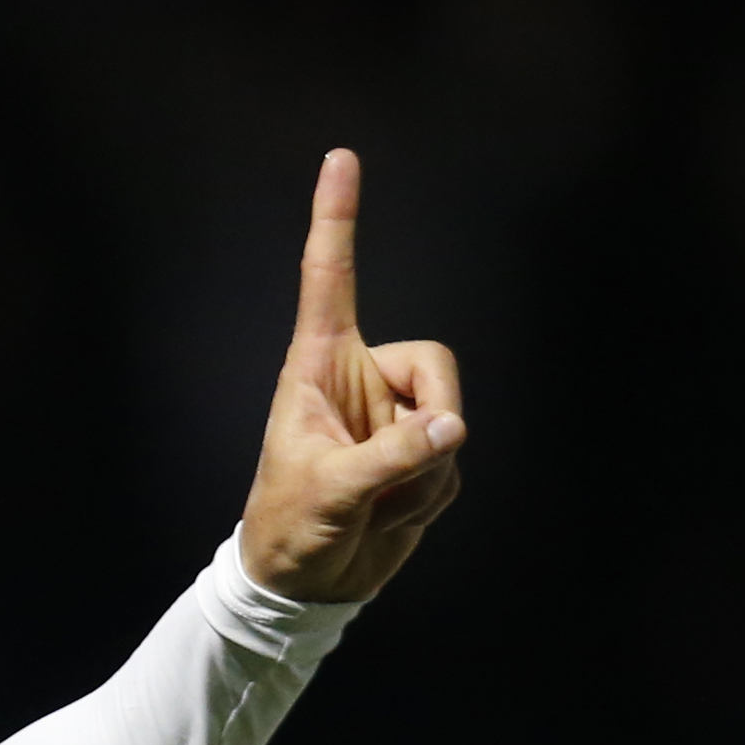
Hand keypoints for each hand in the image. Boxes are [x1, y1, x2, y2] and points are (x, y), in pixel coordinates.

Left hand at [233, 149, 463, 605]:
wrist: (304, 586)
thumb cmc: (292, 527)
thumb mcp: (332, 492)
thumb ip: (392, 458)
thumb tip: (452, 426)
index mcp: (319, 367)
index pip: (331, 279)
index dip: (337, 219)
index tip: (340, 158)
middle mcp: (363, 380)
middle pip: (436, 365)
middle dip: (433, 420)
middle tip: (396, 474)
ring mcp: (397, 418)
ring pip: (451, 422)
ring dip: (423, 478)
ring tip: (374, 506)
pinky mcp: (422, 457)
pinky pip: (453, 467)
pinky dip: (428, 500)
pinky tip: (389, 517)